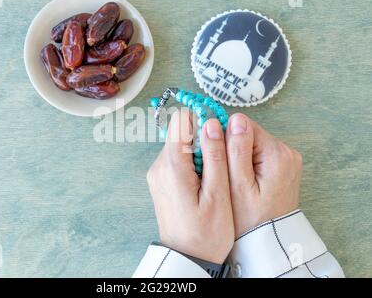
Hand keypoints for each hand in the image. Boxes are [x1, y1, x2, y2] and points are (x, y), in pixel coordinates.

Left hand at [147, 109, 233, 263]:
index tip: (219, 138)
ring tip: (214, 181)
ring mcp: (157, 174)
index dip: (203, 123)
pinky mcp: (161, 180)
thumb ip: (215, 156)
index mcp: (172, 166)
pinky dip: (193, 166)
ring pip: (181, 147)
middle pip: (182, 134)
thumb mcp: (218, 194)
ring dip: (200, 155)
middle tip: (221, 168)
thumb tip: (212, 122)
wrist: (186, 258)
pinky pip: (177, 160)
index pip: (181, 121)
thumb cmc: (206, 233)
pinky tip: (204, 186)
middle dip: (204, 142)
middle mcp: (159, 166)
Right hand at [225, 113, 301, 238]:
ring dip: (238, 156)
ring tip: (232, 179)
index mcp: (277, 154)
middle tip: (224, 173)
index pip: (244, 126)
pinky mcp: (283, 166)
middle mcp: (287, 152)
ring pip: (252, 144)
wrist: (269, 241)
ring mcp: (287, 159)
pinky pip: (259, 155)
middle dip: (232, 149)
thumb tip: (236, 118)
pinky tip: (241, 180)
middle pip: (248, 134)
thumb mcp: (238, 185)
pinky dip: (247, 164)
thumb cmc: (251, 220)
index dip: (225, 138)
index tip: (215, 157)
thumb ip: (236, 150)